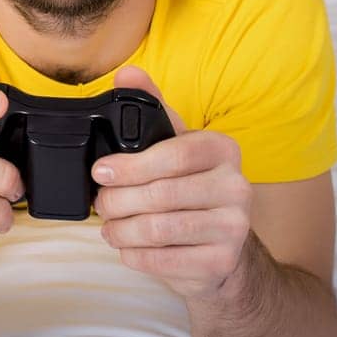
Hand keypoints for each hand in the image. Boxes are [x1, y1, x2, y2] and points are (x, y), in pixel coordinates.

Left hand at [91, 66, 252, 299]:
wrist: (223, 249)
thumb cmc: (189, 188)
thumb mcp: (173, 144)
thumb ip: (150, 108)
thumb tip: (128, 73)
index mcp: (223, 149)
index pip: (174, 154)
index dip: (131, 165)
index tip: (99, 172)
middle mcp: (237, 186)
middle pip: (162, 194)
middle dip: (118, 201)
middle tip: (101, 204)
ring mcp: (235, 227)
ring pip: (159, 229)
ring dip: (122, 230)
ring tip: (110, 228)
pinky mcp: (223, 262)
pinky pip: (166, 261)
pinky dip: (136, 255)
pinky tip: (128, 248)